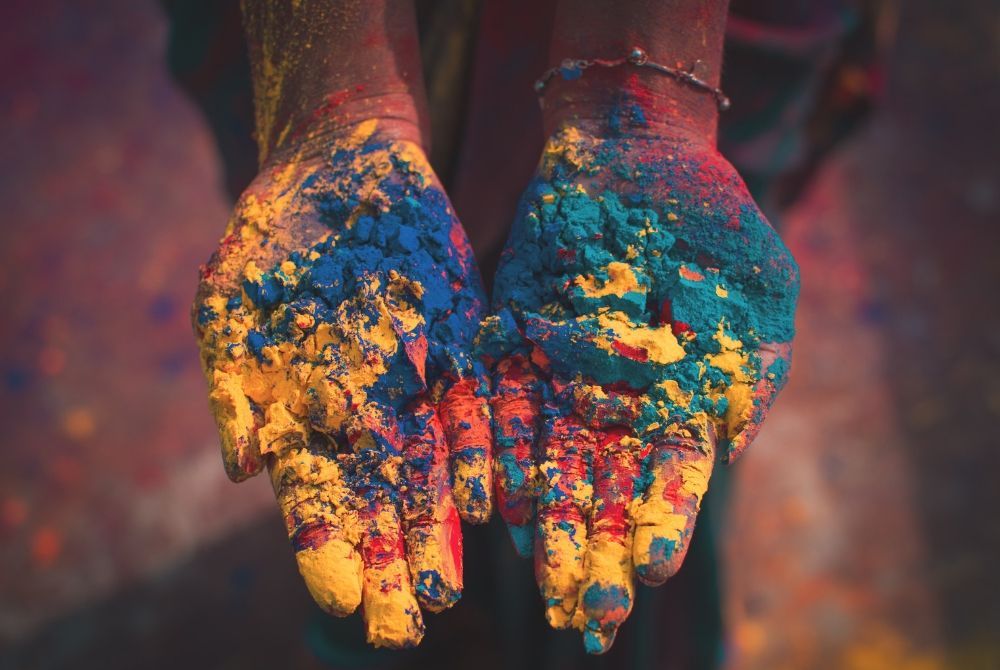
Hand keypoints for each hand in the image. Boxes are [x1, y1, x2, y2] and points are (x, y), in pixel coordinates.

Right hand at [193, 121, 491, 647]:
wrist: (342, 165)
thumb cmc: (272, 236)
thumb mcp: (231, 300)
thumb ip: (234, 386)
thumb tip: (242, 469)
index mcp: (302, 414)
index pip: (315, 501)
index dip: (327, 552)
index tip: (343, 604)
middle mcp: (362, 414)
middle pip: (377, 505)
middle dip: (389, 566)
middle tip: (403, 630)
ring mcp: (415, 386)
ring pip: (429, 472)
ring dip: (437, 530)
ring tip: (446, 590)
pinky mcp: (460, 349)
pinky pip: (474, 410)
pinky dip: (478, 454)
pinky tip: (487, 501)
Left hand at [480, 123, 798, 652]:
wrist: (639, 152)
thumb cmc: (714, 219)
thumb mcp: (760, 290)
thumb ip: (753, 368)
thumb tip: (735, 445)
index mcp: (679, 399)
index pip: (670, 478)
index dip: (661, 523)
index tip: (649, 572)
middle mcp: (617, 401)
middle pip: (605, 486)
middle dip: (597, 547)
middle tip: (588, 610)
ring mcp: (562, 375)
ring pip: (549, 458)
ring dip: (545, 517)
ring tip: (537, 574)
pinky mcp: (516, 342)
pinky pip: (502, 403)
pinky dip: (499, 447)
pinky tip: (495, 496)